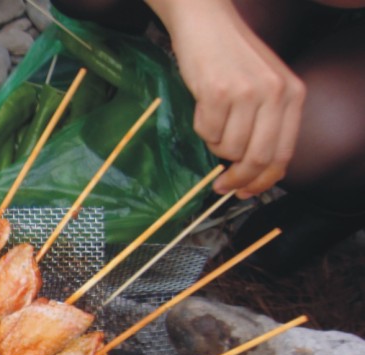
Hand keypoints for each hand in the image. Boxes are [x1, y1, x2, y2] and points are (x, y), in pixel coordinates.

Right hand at [147, 0, 305, 197]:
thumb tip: (251, 170)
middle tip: (221, 186)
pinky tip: (203, 106)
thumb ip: (267, 122)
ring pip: (229, 148)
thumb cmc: (230, 57)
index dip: (263, 181)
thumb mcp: (263, 86)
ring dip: (215, 144)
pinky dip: (201, 127)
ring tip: (212, 121)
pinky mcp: (219, 92)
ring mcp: (248, 93)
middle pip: (257, 158)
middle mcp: (276, 93)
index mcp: (293, 94)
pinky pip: (208, 132)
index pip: (283, 154)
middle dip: (237, 179)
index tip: (247, 192)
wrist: (206, 22)